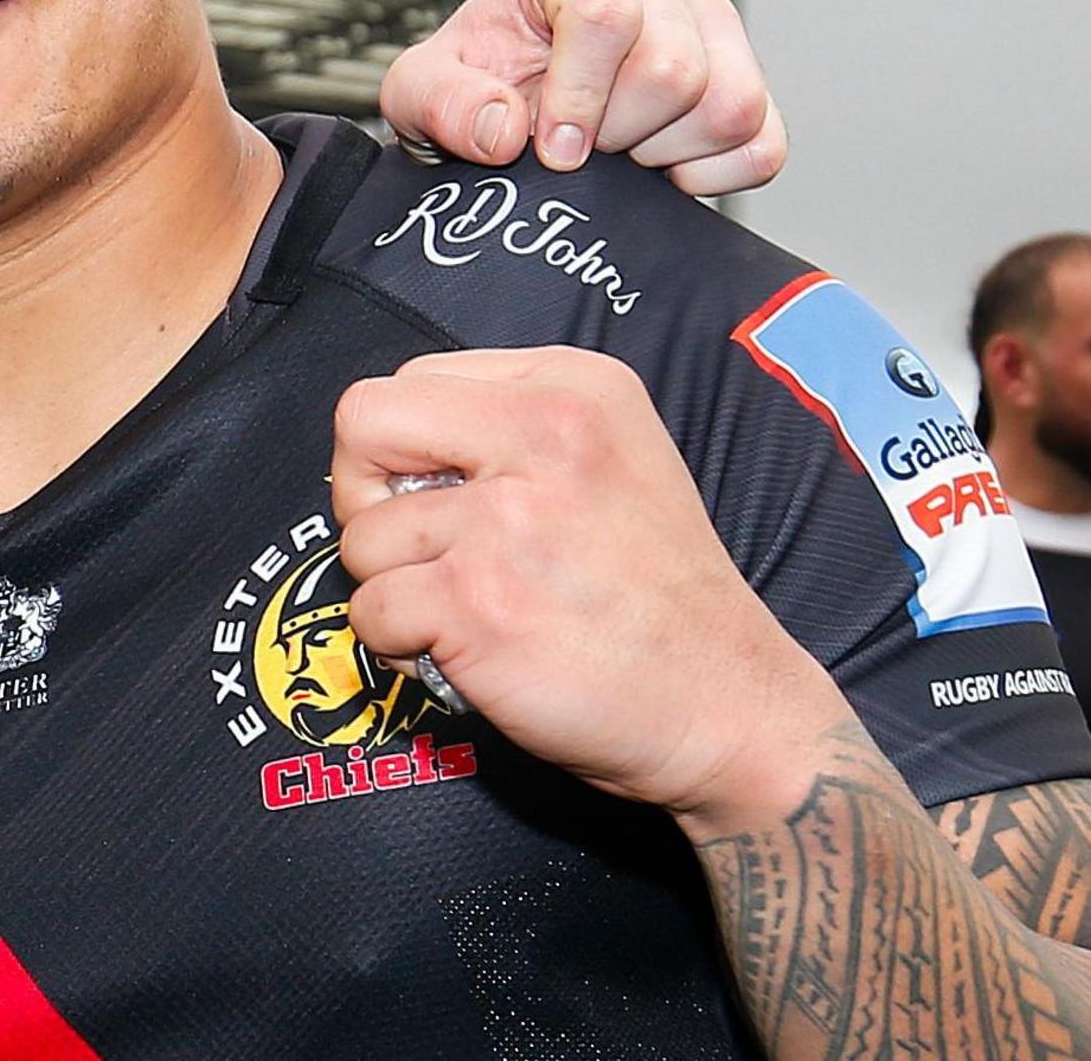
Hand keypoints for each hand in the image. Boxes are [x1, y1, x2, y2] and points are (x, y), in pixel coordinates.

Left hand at [331, 347, 846, 835]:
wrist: (728, 709)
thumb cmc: (657, 597)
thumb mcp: (611, 460)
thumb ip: (506, 432)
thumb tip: (389, 454)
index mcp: (573, 387)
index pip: (411, 380)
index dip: (402, 449)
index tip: (444, 501)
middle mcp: (544, 435)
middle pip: (361, 424)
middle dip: (362, 493)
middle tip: (415, 548)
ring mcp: (508, 520)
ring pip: (362, 536)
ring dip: (393, 587)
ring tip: (467, 614)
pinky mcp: (478, 603)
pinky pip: (370, 613)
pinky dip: (399, 647)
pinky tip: (465, 654)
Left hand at [377, 0, 783, 194]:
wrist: (508, 116)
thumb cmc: (472, 88)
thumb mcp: (418, 94)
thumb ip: (441, 104)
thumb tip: (504, 130)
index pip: (606, 13)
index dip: (579, 95)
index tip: (551, 146)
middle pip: (672, 68)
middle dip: (617, 132)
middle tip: (580, 147)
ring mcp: (710, 30)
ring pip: (728, 104)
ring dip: (664, 152)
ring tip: (617, 150)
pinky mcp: (750, 84)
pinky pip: (764, 143)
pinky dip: (713, 176)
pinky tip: (660, 169)